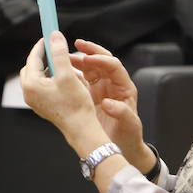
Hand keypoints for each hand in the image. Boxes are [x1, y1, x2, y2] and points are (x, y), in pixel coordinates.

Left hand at [20, 32, 106, 150]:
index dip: (42, 45)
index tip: (50, 34)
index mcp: (31, 85)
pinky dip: (51, 78)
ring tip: (63, 63)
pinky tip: (65, 78)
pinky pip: (43, 85)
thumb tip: (54, 36)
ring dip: (49, 67)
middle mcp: (29, 93)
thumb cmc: (74, 104)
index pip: (33, 58)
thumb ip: (59, 53)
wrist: (81, 128)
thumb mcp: (67, 75)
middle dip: (44, 56)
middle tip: (55, 48)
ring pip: (38, 76)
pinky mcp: (42, 105)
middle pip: (33, 66)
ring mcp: (35, 100)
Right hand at [68, 40, 148, 170]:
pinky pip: (82, 79)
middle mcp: (113, 84)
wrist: (122, 148)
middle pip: (101, 61)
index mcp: (124, 87)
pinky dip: (73, 73)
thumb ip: (122, 113)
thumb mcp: (130, 125)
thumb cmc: (129, 136)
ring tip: (64, 56)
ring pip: (90, 68)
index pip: (113, 66)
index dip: (100, 60)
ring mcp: (102, 88)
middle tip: (76, 44)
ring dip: (78, 60)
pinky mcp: (92, 95)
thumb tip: (109, 103)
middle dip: (89, 51)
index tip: (87, 59)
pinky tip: (62, 71)